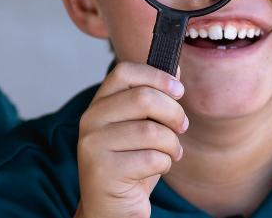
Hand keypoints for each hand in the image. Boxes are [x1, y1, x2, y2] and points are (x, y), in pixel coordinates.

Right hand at [75, 62, 187, 217]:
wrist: (112, 209)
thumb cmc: (131, 166)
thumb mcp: (143, 128)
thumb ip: (154, 100)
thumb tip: (176, 68)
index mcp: (99, 105)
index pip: (124, 72)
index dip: (157, 76)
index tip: (178, 91)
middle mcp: (90, 121)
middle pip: (143, 98)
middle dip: (174, 113)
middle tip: (181, 128)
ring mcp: (93, 146)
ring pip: (152, 131)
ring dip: (172, 145)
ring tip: (171, 154)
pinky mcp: (103, 170)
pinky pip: (151, 158)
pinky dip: (165, 164)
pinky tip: (157, 170)